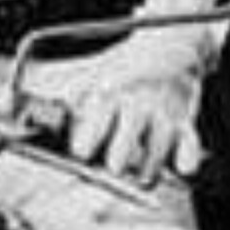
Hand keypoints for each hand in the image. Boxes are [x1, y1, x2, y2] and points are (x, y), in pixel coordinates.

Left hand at [63, 39, 204, 186]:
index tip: (80, 153)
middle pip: (132, 125)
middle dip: (122, 148)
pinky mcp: (185, 122)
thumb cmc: (122, 71)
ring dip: (151, 165)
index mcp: (111, 90)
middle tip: (113, 168)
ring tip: (141, 180)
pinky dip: (188, 156)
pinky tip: (182, 168)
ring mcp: (163, 111)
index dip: (89, 133)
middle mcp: (138, 101)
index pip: (99, 111)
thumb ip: (68, 96)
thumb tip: (39, 106)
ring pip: (160, 141)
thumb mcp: (92, 73)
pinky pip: (190, 141)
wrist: (167, 49)